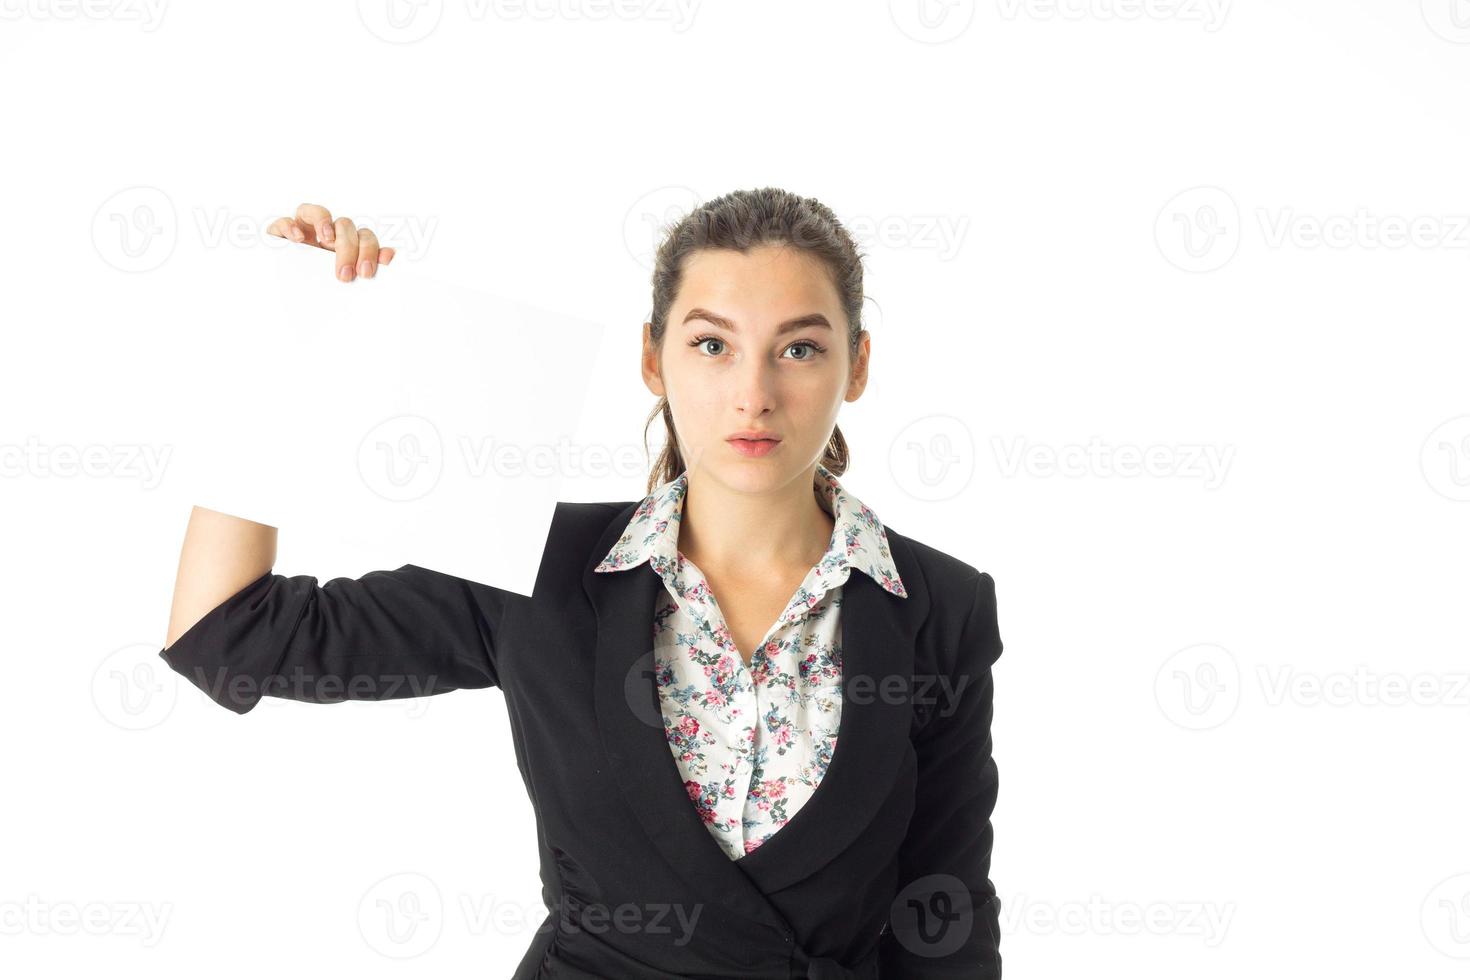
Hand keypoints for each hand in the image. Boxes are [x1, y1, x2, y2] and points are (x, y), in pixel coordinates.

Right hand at [266, 203, 395, 281]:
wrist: (292, 308)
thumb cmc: (324, 294)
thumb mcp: (347, 284)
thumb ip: (365, 268)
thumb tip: (389, 256)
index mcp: (347, 247)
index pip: (364, 236)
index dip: (370, 250)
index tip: (367, 272)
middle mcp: (327, 235)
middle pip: (344, 225)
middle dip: (348, 248)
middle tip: (345, 274)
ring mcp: (302, 232)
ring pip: (314, 211)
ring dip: (324, 222)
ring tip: (326, 241)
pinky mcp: (279, 236)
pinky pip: (283, 222)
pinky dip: (290, 226)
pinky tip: (297, 240)